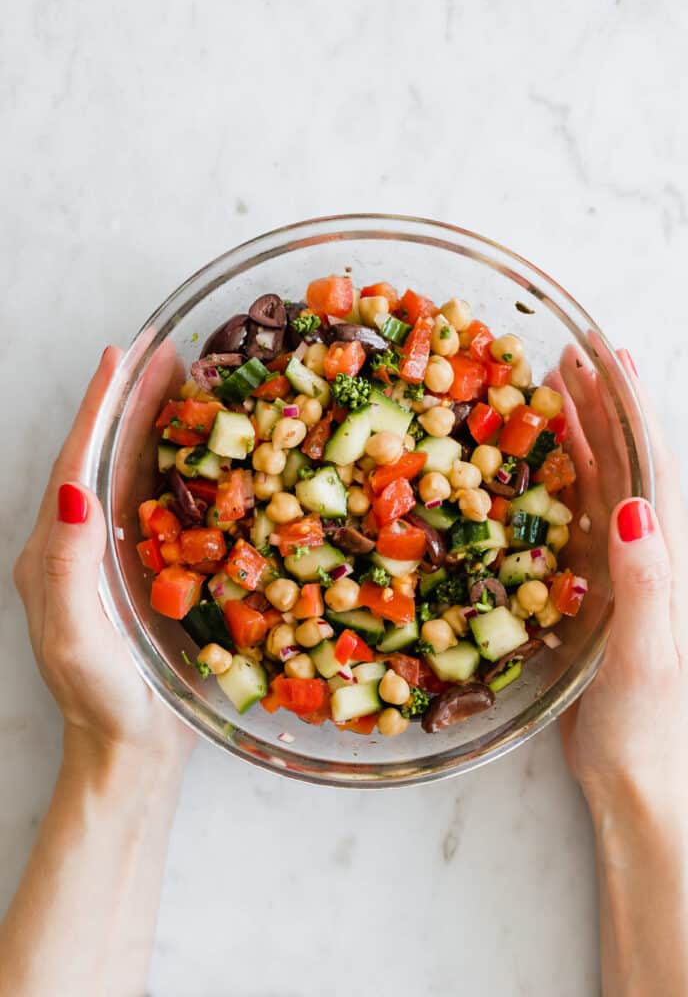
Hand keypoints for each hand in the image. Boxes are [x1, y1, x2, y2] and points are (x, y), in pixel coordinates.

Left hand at [13, 347, 193, 766]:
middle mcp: (86, 541)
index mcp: (57, 548)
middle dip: (134, 402)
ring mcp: (123, 555)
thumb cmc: (99, 698)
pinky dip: (190, 468)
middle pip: (110, 454)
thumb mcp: (72, 632)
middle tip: (166, 353)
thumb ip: (69, 562)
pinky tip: (215, 449)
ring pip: (142, 474)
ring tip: (191, 382)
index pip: (78, 461)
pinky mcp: (158, 571)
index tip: (120, 357)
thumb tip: (74, 486)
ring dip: (163, 425)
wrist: (132, 748)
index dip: (100, 407)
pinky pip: (173, 507)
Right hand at [560, 349, 687, 799]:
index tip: (610, 355)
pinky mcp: (597, 588)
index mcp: (669, 557)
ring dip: (585, 431)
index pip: (651, 464)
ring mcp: (624, 568)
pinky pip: (580, 517)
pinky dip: (565, 478)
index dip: (631, 407)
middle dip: (606, 403)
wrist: (636, 775)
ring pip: (604, 481)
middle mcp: (650, 552)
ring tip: (558, 388)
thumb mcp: (646, 651)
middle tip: (576, 352)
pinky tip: (547, 463)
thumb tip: (630, 505)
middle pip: (628, 459)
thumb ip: (644, 579)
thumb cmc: (644, 720)